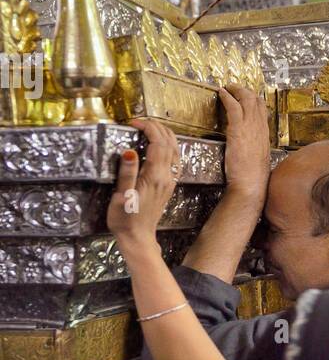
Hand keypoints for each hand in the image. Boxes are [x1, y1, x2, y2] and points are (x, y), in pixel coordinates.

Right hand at [107, 119, 179, 261]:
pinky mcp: (168, 185)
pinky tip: (161, 144)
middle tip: (140, 121)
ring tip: (150, 127)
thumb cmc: (125, 220)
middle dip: (157, 127)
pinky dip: (169, 146)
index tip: (134, 123)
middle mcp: (167, 176)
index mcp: (155, 176)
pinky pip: (175, 159)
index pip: (158, 143)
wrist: (138, 238)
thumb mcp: (121, 196)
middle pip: (169, 143)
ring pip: (175, 150)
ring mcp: (170, 181)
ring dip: (165, 134)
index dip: (148, 128)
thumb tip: (130, 150)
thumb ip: (127, 172)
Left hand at [220, 85, 271, 212]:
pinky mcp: (239, 129)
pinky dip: (227, 97)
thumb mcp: (257, 161)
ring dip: (236, 90)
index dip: (255, 100)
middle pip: (257, 100)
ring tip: (227, 87)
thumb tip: (247, 151)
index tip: (246, 97)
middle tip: (235, 88)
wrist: (251, 185)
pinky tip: (221, 93)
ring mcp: (251, 127)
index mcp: (265, 135)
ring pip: (247, 99)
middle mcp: (260, 128)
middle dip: (245, 91)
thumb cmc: (252, 179)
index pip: (263, 110)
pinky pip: (234, 106)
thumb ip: (253, 151)